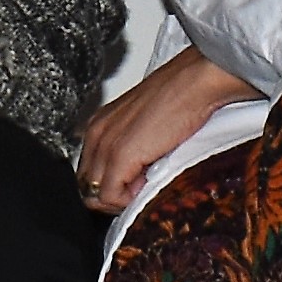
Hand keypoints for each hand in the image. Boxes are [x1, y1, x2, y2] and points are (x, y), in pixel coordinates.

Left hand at [76, 45, 247, 212]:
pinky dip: (128, 200)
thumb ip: (131, 149)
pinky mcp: (119, 155)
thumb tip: (133, 177)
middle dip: (113, 195)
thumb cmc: (180, 99)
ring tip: (146, 182)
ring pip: (94, 194)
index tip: (133, 184)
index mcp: (100, 125)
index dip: (110, 186)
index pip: (88, 172)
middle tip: (140, 187)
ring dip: (121, 197)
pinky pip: (109, 195)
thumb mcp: (145, 126)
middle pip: (86, 186)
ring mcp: (105, 145)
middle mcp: (96, 133)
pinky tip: (148, 182)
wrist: (195, 82)